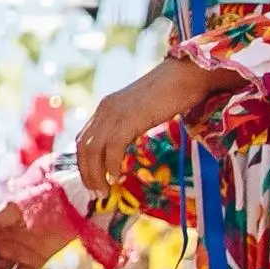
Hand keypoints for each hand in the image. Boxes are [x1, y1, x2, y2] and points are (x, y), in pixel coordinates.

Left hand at [76, 58, 217, 199]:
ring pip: (93, 149)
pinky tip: (117, 178)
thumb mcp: (139, 112)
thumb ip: (127, 127)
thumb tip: (122, 151)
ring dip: (96, 175)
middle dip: (87, 174)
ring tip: (106, 192)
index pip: (83, 140)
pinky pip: (113, 146)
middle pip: (83, 148)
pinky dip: (112, 165)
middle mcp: (105, 109)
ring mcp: (116, 112)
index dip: (84, 164)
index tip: (93, 182)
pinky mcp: (130, 117)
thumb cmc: (170, 95)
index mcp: (105, 108)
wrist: (187, 74)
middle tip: (97, 194)